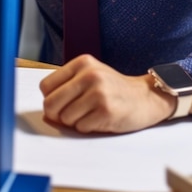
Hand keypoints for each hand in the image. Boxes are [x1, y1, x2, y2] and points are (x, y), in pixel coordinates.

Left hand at [39, 55, 178, 133]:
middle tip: (71, 115)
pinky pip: (81, 128)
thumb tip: (46, 113)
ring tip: (90, 114)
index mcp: (82, 63)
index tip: (62, 103)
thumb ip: (67, 87)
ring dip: (75, 122)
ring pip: (65, 118)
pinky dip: (87, 128)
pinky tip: (100, 119)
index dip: (50, 99)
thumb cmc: (114, 89)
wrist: (146, 97)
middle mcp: (89, 75)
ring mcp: (98, 92)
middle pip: (51, 103)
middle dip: (57, 115)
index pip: (46, 86)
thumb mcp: (90, 76)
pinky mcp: (106, 111)